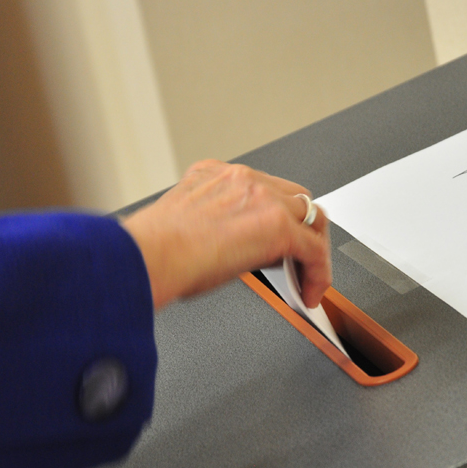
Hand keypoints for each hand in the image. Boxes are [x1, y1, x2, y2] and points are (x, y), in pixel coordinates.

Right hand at [122, 160, 331, 308]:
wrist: (148, 256)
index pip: (262, 189)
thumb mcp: (185, 225)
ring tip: (308, 276)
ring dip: (312, 247)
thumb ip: (213, 226)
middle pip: (293, 197)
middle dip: (300, 228)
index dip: (274, 216)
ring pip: (311, 217)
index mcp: (215, 175)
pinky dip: (318, 272)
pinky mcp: (278, 226)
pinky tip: (311, 292)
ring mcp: (263, 198)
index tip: (272, 239)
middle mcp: (242, 179)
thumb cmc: (153, 251)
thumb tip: (227, 253)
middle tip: (298, 258)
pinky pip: (314, 249)